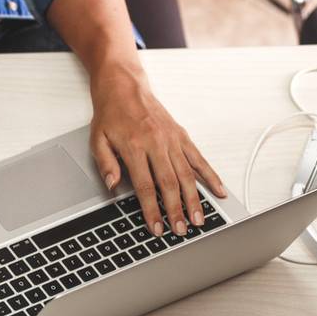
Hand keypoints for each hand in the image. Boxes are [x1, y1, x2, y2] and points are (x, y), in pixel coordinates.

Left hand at [88, 71, 227, 238]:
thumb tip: (112, 186)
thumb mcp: (97, 139)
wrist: (124, 85)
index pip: (145, 185)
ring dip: (194, 199)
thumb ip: (105, 164)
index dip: (152, 210)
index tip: (156, 227)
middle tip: (181, 230)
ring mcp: (172, 139)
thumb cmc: (111, 113)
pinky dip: (211, 175)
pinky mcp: (181, 135)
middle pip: (169, 183)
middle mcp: (156, 142)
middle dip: (176, 209)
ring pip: (187, 174)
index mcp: (134, 145)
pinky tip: (219, 190)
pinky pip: (199, 158)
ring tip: (198, 219)